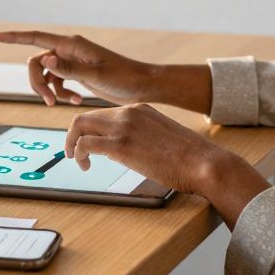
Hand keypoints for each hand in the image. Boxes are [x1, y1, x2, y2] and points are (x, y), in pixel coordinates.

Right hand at [0, 30, 154, 105]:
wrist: (140, 86)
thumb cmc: (122, 78)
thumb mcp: (96, 75)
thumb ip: (70, 69)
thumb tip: (46, 60)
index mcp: (71, 45)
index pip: (35, 38)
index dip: (14, 37)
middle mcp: (68, 50)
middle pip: (36, 63)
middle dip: (37, 83)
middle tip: (49, 102)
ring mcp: (71, 62)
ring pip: (45, 75)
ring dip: (51, 91)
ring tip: (69, 104)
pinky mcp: (76, 74)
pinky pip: (57, 83)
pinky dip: (62, 94)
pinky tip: (77, 102)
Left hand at [64, 103, 270, 226]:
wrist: (203, 162)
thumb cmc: (189, 157)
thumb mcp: (161, 136)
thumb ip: (141, 136)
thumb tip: (124, 150)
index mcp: (139, 108)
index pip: (103, 113)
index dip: (91, 129)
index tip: (89, 144)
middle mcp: (128, 112)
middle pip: (85, 116)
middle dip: (73, 134)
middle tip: (73, 152)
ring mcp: (123, 126)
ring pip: (79, 125)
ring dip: (72, 143)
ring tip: (76, 160)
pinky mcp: (120, 144)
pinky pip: (85, 144)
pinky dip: (78, 153)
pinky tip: (85, 166)